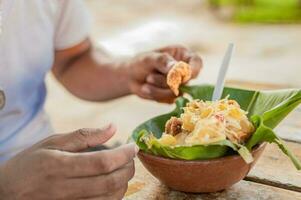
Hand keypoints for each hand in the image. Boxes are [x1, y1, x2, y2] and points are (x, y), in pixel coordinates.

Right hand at [0, 125, 136, 199]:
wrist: (6, 193)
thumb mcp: (52, 142)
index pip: (102, 162)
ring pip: (109, 198)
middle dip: (128, 168)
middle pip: (110, 182)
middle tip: (131, 157)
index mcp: (58, 166)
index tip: (134, 146)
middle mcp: (64, 188)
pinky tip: (113, 183)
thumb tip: (113, 127)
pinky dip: (114, 195)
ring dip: (124, 182)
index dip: (124, 155)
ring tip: (124, 168)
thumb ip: (84, 136)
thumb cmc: (30, 164)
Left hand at [128, 45, 201, 102]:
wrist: (130, 76)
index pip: (196, 62)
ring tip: (147, 81)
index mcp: (183, 55)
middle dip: (166, 81)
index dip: (193, 70)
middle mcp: (184, 70)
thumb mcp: (150, 58)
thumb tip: (177, 69)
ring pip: (176, 92)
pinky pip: (169, 99)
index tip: (185, 76)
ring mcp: (180, 84)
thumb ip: (163, 61)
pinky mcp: (173, 96)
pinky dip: (156, 95)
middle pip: (185, 80)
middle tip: (149, 77)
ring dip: (158, 89)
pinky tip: (147, 89)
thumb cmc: (141, 62)